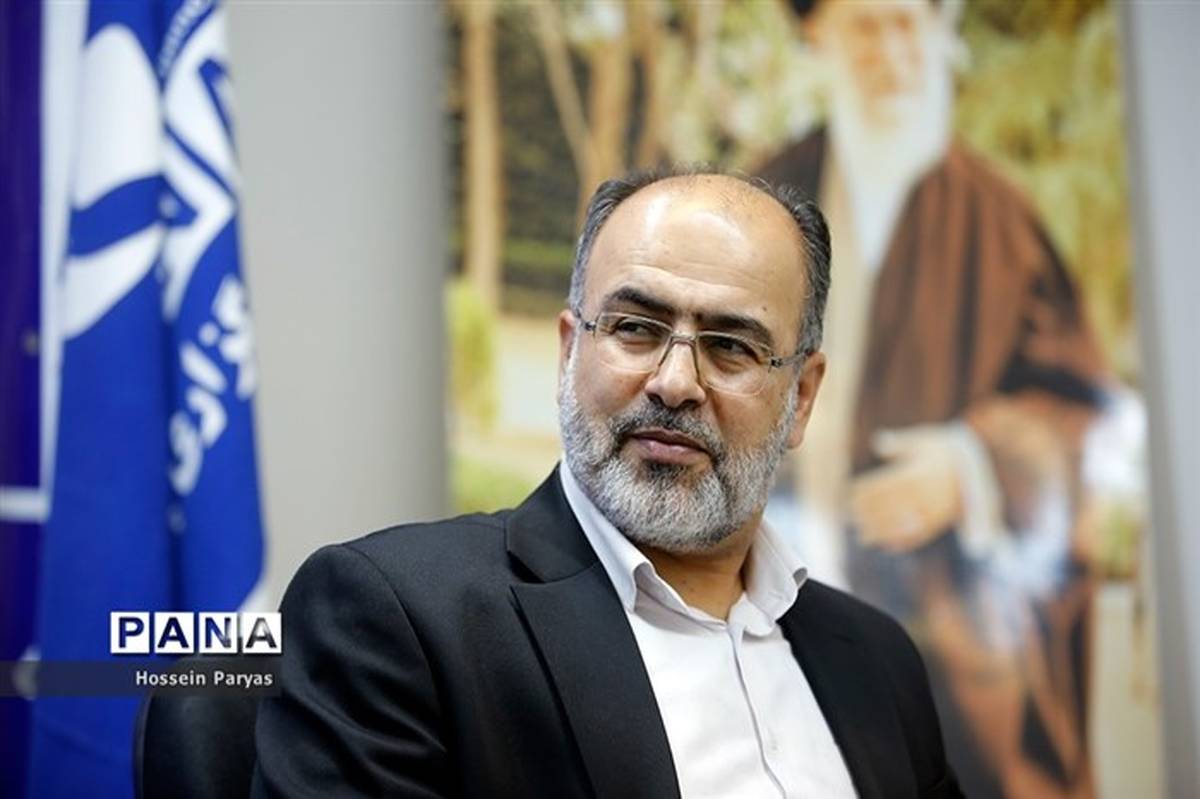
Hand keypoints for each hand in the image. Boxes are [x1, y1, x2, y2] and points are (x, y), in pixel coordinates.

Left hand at [849, 425, 963, 551]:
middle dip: (869, 513)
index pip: (886, 484)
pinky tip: (889, 546)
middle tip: (850, 518)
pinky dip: (906, 541)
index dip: (866, 492)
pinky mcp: (945, 519)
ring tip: (863, 538)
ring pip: (906, 523)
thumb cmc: (941, 447)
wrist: (979, 461)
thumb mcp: (921, 440)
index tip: (849, 495)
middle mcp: (928, 491)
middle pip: (892, 505)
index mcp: (918, 471)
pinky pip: (925, 533)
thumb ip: (899, 443)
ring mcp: (938, 507)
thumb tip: (878, 442)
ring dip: (883, 532)